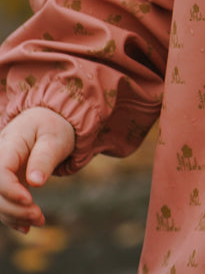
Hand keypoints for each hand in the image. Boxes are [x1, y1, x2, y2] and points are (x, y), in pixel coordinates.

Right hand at [0, 108, 75, 232]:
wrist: (49, 122)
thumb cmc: (52, 127)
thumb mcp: (54, 138)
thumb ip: (44, 158)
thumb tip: (35, 182)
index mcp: (8, 144)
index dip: (10, 190)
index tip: (30, 201)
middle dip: (14, 208)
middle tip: (39, 216)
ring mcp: (0, 173)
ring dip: (14, 216)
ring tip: (39, 221)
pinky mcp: (5, 183)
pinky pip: (3, 203)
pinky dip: (13, 217)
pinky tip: (27, 227)